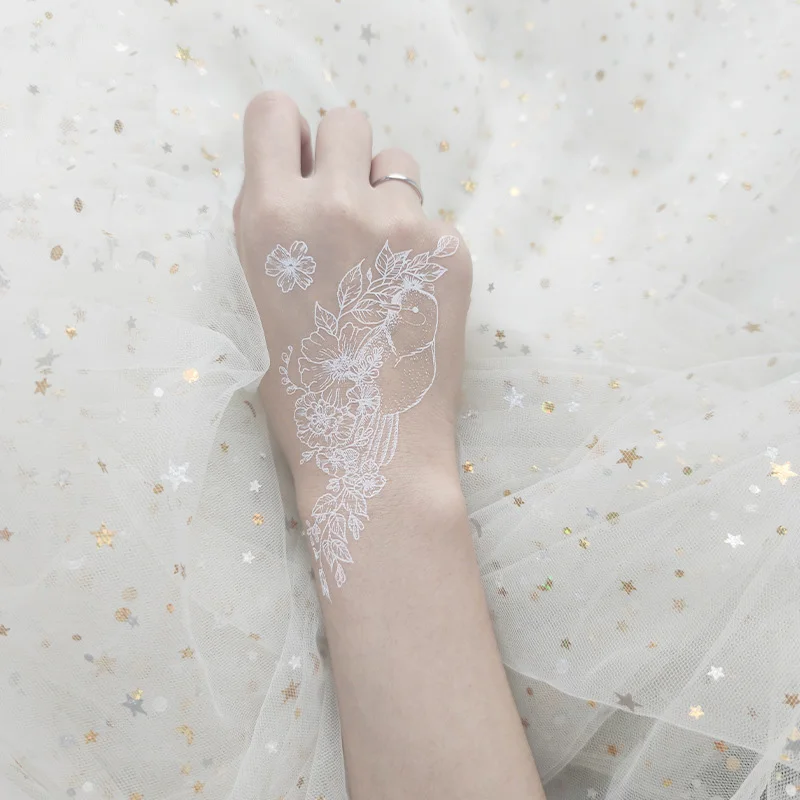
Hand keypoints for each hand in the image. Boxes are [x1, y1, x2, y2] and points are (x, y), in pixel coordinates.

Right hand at [234, 92, 471, 590]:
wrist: (374, 449)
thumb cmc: (305, 391)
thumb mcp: (263, 299)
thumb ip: (281, 231)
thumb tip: (309, 183)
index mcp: (269, 218)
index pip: (272, 111)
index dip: (288, 134)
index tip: (300, 162)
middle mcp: (334, 206)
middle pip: (347, 119)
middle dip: (344, 156)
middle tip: (347, 211)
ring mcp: (399, 224)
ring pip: (397, 165)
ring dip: (388, 196)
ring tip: (384, 263)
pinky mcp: (450, 249)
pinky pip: (432, 220)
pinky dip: (423, 249)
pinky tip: (414, 301)